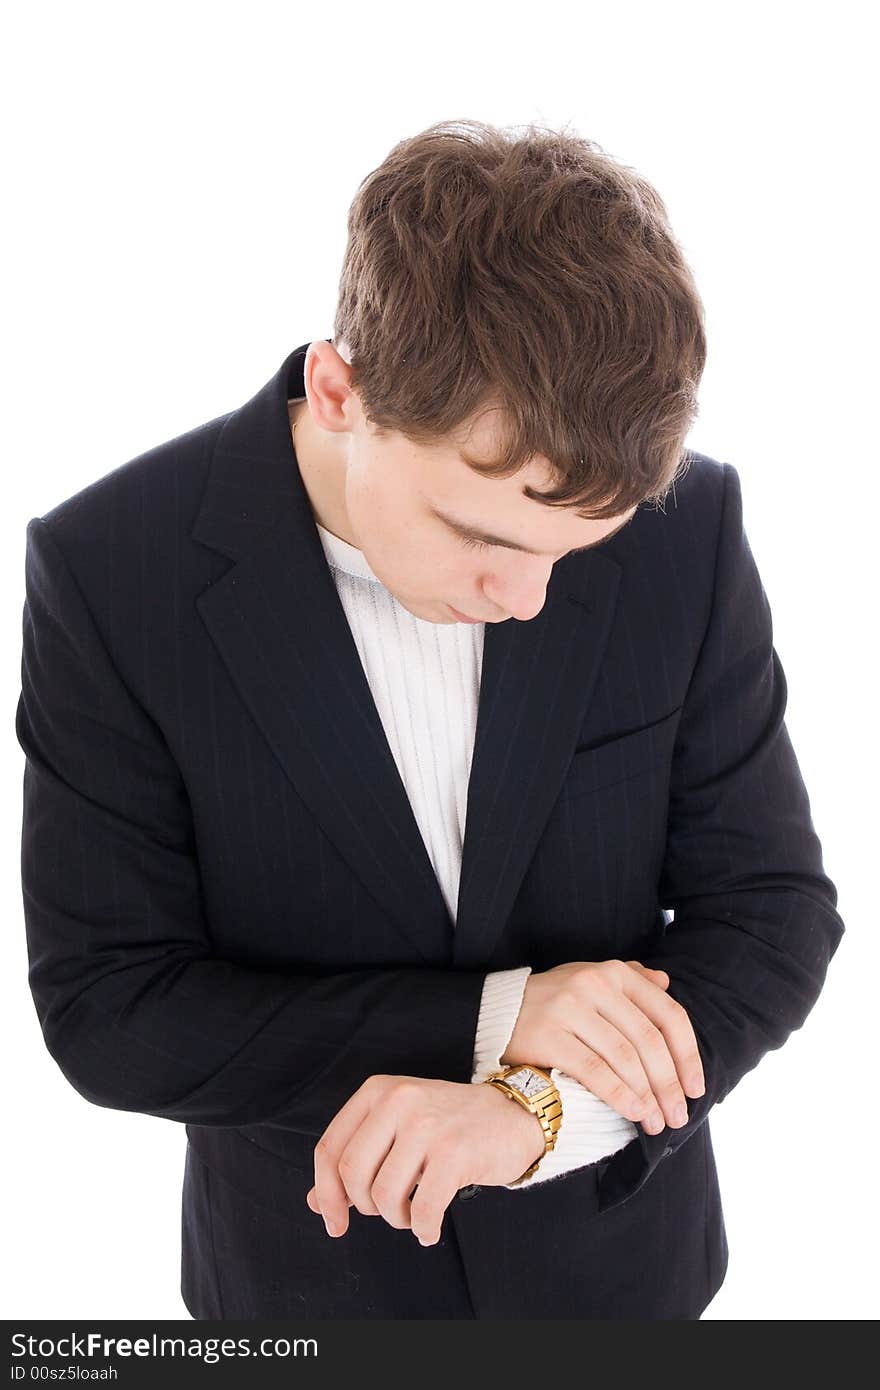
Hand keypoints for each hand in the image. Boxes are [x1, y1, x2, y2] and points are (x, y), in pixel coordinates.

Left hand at [305, 1074, 545, 1245]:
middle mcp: (399, 1100)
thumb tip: (315, 1203)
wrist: (513, 1115)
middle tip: (388, 1212)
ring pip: (384, 1195)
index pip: (329, 1149)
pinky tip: (430, 1229)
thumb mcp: (396, 1129)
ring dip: (397, 1219)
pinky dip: (423, 1229)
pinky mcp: (455, 1152)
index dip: (326, 1194)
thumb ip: (357, 1160)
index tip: (335, 1223)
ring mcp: (427, 1125)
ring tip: (413, 1215)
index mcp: (377, 1092)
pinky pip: (423, 1209)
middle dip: (364, 1207)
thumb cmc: (448, 1126)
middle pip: (352, 1174)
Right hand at [502, 959, 704, 1134]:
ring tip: (656, 1122)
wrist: (496, 1010)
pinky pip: (595, 1071)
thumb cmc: (553, 1000)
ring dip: (648, 1097)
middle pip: (649, 1041)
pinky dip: (620, 1095)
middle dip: (670, 1084)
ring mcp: (570, 1008)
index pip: (668, 1015)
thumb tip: (667, 982)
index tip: (697, 1089)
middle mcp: (595, 984)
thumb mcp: (591, 979)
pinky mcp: (549, 1035)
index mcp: (614, 972)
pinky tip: (633, 1113)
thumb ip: (630, 978)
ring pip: (625, 1059)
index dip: (688, 1055)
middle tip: (679, 1116)